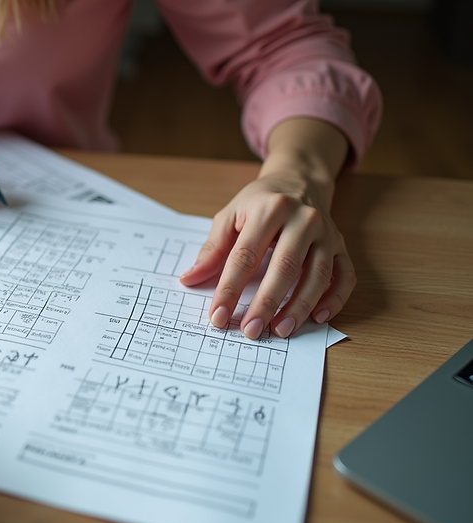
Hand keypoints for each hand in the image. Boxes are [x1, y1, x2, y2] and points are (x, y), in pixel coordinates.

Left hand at [178, 118, 353, 339]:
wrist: (298, 180)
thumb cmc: (259, 203)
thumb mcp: (230, 216)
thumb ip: (212, 249)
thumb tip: (189, 279)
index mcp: (269, 210)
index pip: (245, 256)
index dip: (230, 289)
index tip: (218, 316)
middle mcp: (303, 219)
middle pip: (285, 267)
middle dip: (266, 303)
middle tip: (251, 330)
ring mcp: (327, 234)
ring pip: (318, 275)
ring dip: (300, 307)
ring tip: (280, 330)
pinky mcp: (342, 246)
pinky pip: (345, 276)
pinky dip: (336, 299)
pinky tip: (318, 318)